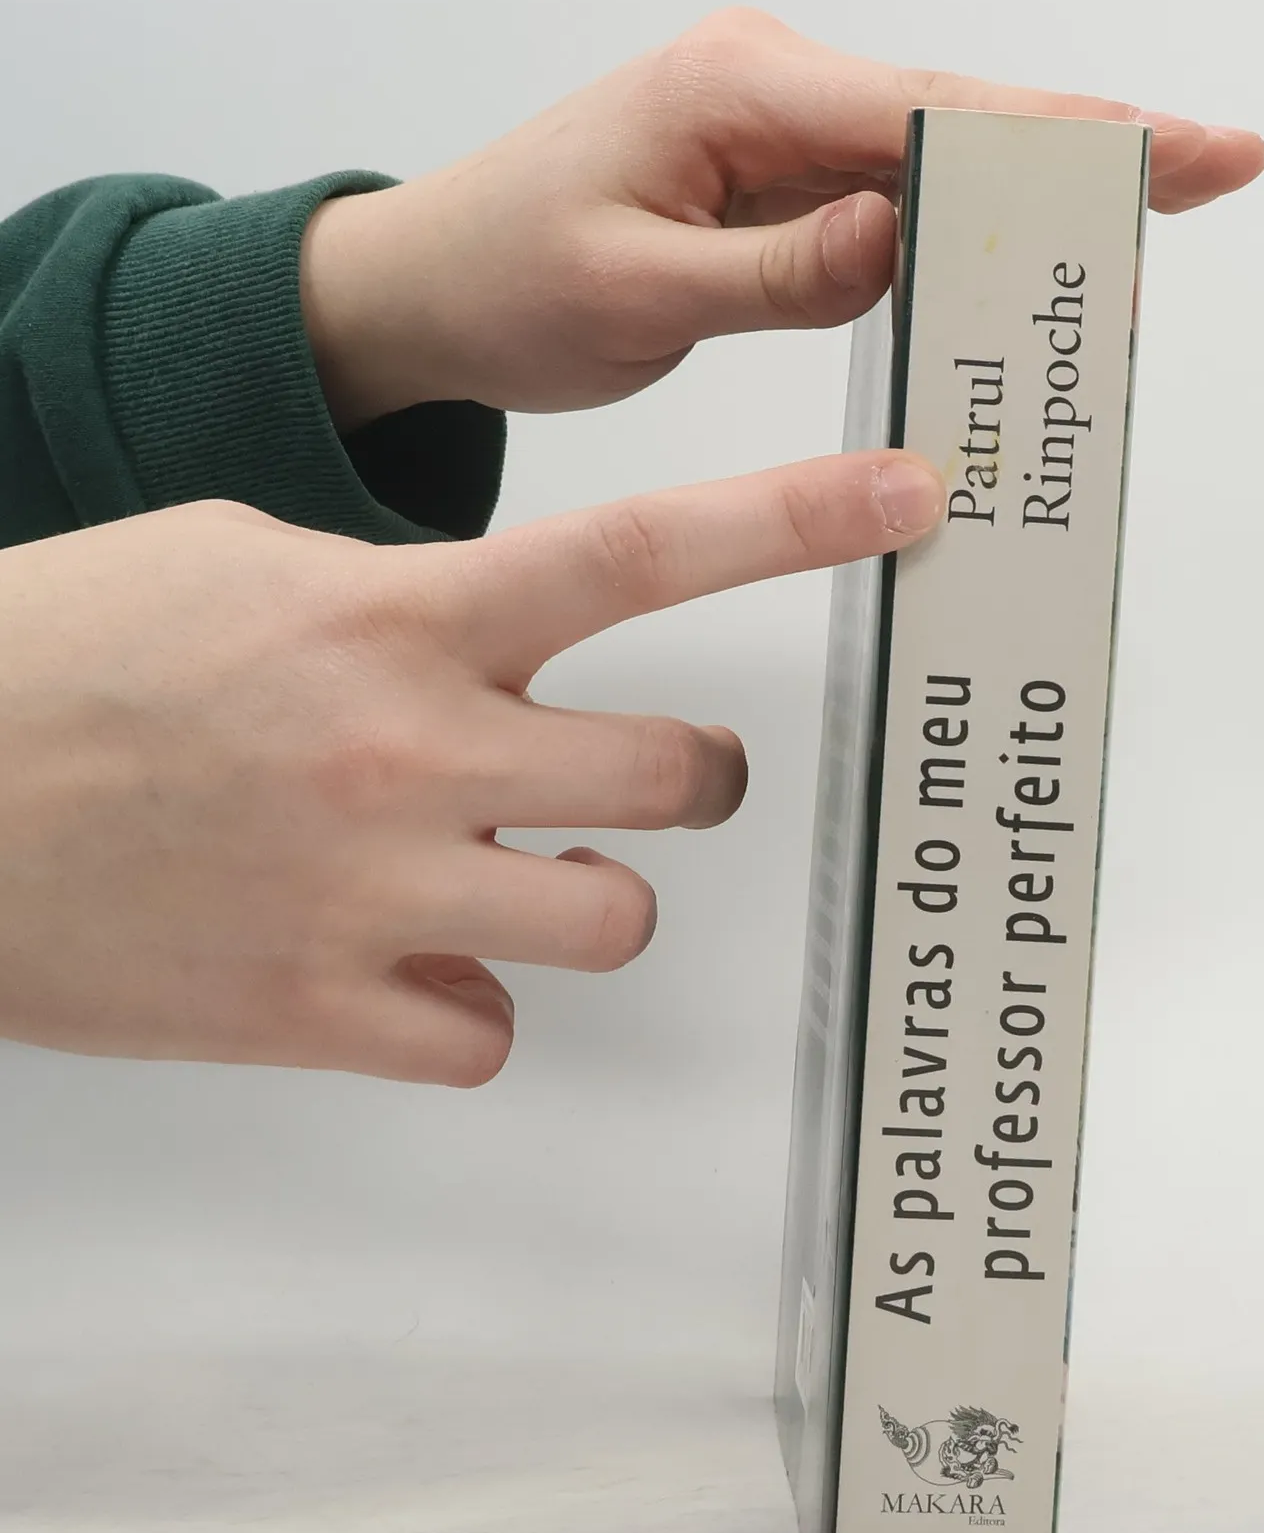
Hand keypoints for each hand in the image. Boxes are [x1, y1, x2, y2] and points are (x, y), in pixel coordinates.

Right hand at [0, 451, 941, 1083]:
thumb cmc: (65, 659)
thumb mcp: (240, 565)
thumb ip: (396, 596)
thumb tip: (497, 653)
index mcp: (397, 615)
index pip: (642, 550)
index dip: (797, 515)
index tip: (911, 494)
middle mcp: (415, 750)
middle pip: (685, 777)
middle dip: (697, 778)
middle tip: (651, 775)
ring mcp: (377, 892)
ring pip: (617, 922)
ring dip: (591, 901)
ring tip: (504, 882)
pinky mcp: (322, 1013)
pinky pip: (489, 1038)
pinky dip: (469, 1012)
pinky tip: (404, 975)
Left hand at [301, 8, 1263, 426]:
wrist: (426, 286)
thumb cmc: (506, 280)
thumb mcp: (638, 293)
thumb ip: (780, 271)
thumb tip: (902, 233)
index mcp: (739, 87)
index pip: (940, 112)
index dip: (1075, 136)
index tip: (1185, 151)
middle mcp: (770, 84)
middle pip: (966, 115)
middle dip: (1093, 151)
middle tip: (1217, 173)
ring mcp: (775, 124)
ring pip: (939, 154)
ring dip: (1038, 196)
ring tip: (1139, 237)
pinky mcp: (772, 173)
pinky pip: (891, 195)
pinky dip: (965, 227)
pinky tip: (1023, 256)